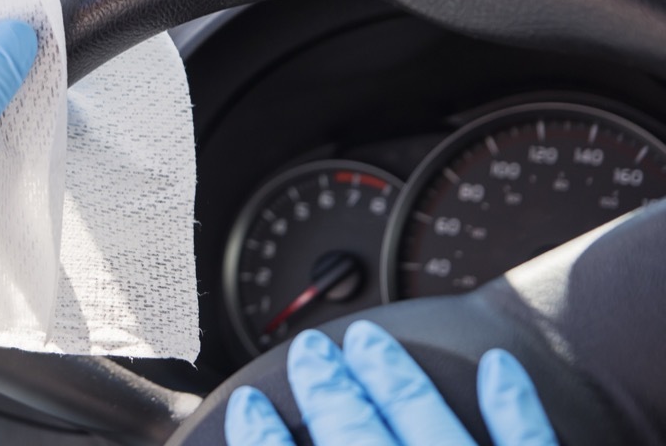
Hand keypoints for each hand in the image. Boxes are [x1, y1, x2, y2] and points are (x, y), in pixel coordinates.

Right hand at [224, 321, 557, 444]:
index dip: (262, 436)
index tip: (246, 406)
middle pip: (355, 434)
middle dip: (325, 388)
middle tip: (310, 354)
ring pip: (428, 425)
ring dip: (395, 377)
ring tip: (371, 341)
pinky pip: (529, 444)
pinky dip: (515, 405)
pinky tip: (504, 367)